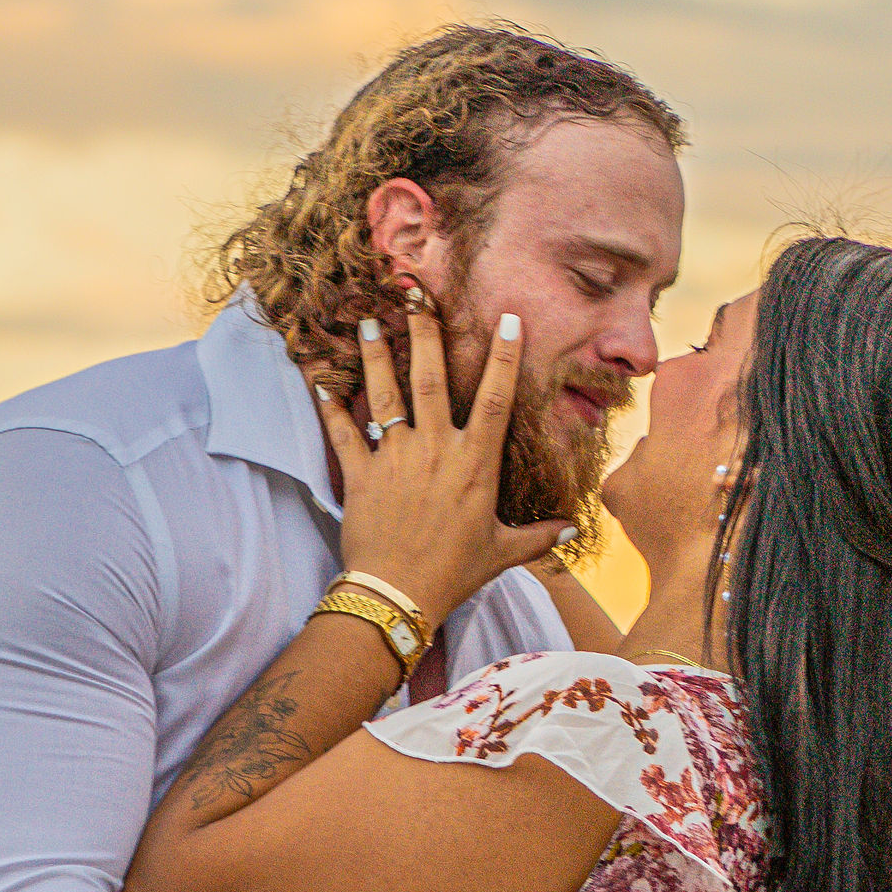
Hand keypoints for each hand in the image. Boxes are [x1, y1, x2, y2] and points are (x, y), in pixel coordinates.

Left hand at [311, 299, 566, 633]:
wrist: (397, 596)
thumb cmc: (453, 575)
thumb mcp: (501, 554)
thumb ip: (536, 537)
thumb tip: (570, 531)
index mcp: (475, 464)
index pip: (495, 399)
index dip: (503, 357)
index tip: (507, 319)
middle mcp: (435, 450)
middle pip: (430, 378)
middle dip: (425, 332)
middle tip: (416, 295)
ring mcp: (395, 458)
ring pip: (384, 394)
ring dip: (376, 355)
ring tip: (370, 320)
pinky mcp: (360, 475)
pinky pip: (343, 433)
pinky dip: (331, 408)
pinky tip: (320, 382)